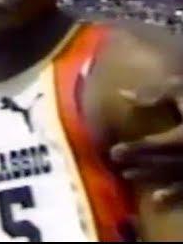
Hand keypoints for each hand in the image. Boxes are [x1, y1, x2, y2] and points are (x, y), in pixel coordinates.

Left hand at [110, 75, 182, 204]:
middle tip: (113, 160)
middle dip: (137, 162)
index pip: (153, 145)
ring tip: (126, 175)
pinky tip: (156, 198)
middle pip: (160, 161)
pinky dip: (172, 194)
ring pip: (172, 176)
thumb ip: (153, 95)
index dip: (133, 149)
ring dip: (149, 177)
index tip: (113, 151)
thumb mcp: (181, 89)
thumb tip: (122, 94)